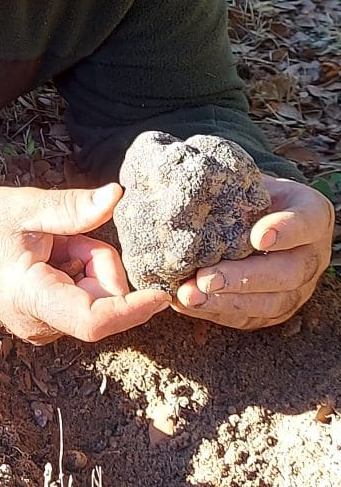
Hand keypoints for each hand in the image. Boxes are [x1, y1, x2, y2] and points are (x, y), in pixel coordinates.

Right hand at [0, 184, 169, 343]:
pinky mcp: (44, 321)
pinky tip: (47, 254)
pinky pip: (80, 298)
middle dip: (97, 261)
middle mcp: (40, 324)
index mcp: (32, 298)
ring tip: (50, 243)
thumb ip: (72, 208)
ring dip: (85, 264)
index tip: (163, 294)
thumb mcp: (26, 206)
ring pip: (93, 298)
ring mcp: (41, 327)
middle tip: (67, 234)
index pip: (94, 321)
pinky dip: (75, 272)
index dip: (133, 309)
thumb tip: (116, 195)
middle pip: (100, 301)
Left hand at [173, 175, 334, 328]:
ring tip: (190, 295)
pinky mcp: (273, 310)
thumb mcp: (248, 178)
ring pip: (269, 304)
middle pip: (288, 273)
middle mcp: (311, 256)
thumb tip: (191, 179)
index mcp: (311, 216)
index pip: (306, 222)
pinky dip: (214, 312)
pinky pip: (249, 319)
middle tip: (206, 278)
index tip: (258, 236)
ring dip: (226, 302)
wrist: (253, 214)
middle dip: (245, 278)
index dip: (286, 231)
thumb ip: (232, 180)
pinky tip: (184, 302)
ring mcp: (296, 288)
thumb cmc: (248, 192)